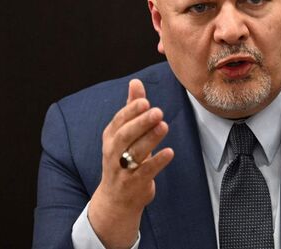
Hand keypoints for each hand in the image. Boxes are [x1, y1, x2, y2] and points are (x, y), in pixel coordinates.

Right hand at [88, 79, 174, 248]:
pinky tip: (169, 152)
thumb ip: (131, 108)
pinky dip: (157, 162)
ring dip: (150, 139)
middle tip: (158, 111)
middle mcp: (113, 153)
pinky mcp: (135, 184)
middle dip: (140, 123)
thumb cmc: (122, 159)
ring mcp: (123, 170)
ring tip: (164, 126)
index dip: (131, 111)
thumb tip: (136, 81)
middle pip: (124, 136)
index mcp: (110, 137)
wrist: (116, 199)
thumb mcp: (124, 134)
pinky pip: (146, 172)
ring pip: (135, 153)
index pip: (118, 121)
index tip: (145, 100)